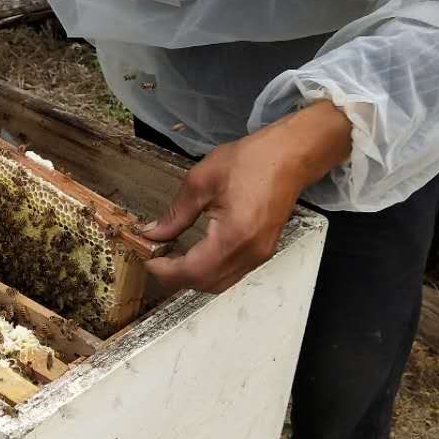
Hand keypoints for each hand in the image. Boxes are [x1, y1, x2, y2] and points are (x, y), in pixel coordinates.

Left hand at [140, 102, 352, 296]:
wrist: (291, 155)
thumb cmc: (251, 161)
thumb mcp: (201, 182)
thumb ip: (175, 214)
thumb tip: (153, 233)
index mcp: (233, 237)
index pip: (192, 271)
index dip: (165, 270)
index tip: (146, 257)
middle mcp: (249, 254)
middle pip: (205, 284)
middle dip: (175, 277)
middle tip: (155, 257)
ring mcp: (260, 256)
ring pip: (219, 283)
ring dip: (192, 276)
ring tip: (171, 256)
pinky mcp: (264, 251)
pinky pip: (231, 273)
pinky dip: (209, 271)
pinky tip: (194, 254)